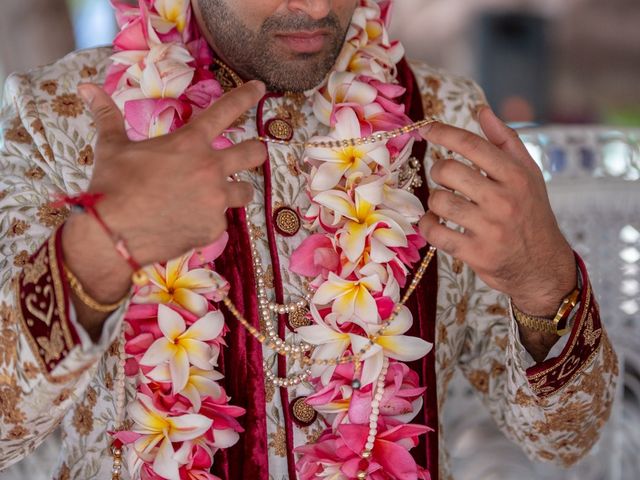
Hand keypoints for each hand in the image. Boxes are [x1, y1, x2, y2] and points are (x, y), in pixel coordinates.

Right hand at [77, 80, 266, 265]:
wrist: (112, 235)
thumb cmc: (112, 186)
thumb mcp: (112, 147)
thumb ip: (108, 116)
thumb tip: (87, 88)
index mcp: (190, 143)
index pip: (226, 110)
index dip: (246, 96)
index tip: (260, 88)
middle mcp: (210, 169)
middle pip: (254, 154)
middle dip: (256, 150)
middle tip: (253, 152)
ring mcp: (216, 200)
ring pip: (245, 192)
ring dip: (237, 190)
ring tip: (219, 194)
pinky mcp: (213, 227)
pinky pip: (221, 221)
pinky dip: (208, 220)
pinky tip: (188, 223)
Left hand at [418, 107, 576, 315]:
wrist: (542, 267)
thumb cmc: (531, 214)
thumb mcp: (529, 175)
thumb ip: (506, 141)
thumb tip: (482, 110)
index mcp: (516, 176)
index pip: (472, 145)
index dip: (444, 132)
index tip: (426, 128)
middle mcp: (503, 200)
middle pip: (448, 170)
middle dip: (439, 171)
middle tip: (445, 179)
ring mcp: (489, 228)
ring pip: (439, 200)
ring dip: (435, 201)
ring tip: (446, 205)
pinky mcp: (475, 253)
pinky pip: (435, 232)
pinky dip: (428, 226)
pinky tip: (437, 224)